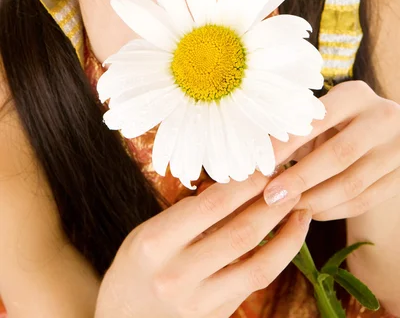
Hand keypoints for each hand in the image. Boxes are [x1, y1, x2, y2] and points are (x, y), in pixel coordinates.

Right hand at [95, 170, 310, 317]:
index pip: (211, 205)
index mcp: (155, 243)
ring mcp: (198, 301)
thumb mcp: (146, 235)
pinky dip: (280, 255)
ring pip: (257, 261)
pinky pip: (257, 282)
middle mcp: (177, 273)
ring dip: (286, 230)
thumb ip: (185, 216)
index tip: (266, 163)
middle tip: (293, 178)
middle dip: (272, 202)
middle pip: (240, 231)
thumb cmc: (134, 271)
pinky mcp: (216, 317)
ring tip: (301, 205)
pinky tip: (291, 235)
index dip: (246, 183)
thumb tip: (234, 186)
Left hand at [263, 80, 399, 219]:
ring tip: (286, 210)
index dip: (287, 146)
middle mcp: (382, 119)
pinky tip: (310, 213)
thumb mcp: (325, 111)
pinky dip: (334, 211)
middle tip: (270, 197)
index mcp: (355, 96)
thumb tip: (258, 155)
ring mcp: (397, 149)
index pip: (317, 121)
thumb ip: (298, 128)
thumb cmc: (343, 117)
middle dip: (300, 179)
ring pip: (352, 184)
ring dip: (315, 201)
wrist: (393, 126)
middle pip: (338, 155)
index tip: (260, 166)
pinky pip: (364, 201)